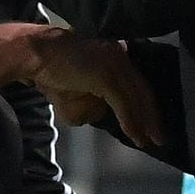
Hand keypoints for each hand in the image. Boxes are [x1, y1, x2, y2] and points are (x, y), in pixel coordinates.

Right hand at [33, 34, 162, 147]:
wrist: (34, 53)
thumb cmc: (50, 69)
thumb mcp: (80, 83)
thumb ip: (96, 94)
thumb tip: (103, 111)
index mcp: (116, 52)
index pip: (137, 81)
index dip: (146, 104)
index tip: (152, 123)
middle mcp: (119, 55)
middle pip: (142, 89)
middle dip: (152, 116)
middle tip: (160, 137)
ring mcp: (114, 63)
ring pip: (136, 97)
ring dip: (144, 122)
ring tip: (149, 141)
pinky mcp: (106, 75)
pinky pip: (123, 103)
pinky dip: (130, 121)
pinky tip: (134, 135)